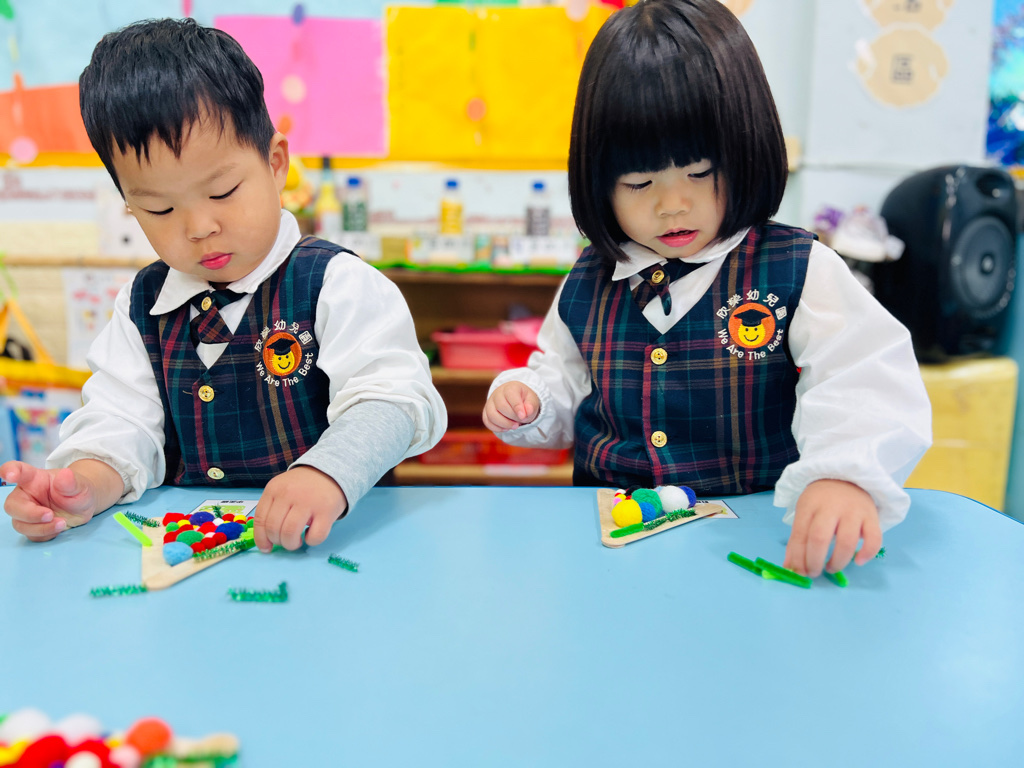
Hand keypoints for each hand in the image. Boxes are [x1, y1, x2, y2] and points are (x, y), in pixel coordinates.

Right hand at [0, 459, 121, 541]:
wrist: (83, 507)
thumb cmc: (77, 491)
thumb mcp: (80, 485)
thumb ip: (71, 482)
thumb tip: (65, 474)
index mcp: (34, 478)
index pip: (18, 470)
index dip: (10, 471)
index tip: (9, 475)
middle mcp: (26, 495)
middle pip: (12, 506)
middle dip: (29, 514)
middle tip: (50, 515)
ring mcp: (27, 512)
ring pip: (20, 524)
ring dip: (40, 528)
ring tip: (62, 523)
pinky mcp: (32, 527)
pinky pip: (32, 535)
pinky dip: (45, 534)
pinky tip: (59, 528)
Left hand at [253, 466, 347, 551]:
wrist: (330, 472)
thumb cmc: (302, 486)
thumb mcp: (281, 489)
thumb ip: (272, 508)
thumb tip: (266, 539)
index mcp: (274, 489)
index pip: (260, 520)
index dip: (261, 539)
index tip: (266, 548)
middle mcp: (289, 494)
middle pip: (274, 529)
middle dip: (278, 542)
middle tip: (286, 540)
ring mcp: (308, 502)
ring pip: (290, 534)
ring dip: (291, 544)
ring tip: (297, 541)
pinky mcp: (326, 511)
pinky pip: (314, 536)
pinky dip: (311, 541)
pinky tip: (311, 533)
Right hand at [482, 382, 540, 432]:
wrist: (516, 400)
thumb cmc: (524, 400)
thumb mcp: (532, 400)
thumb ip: (531, 406)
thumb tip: (527, 412)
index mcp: (510, 387)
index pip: (510, 395)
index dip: (517, 407)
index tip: (523, 416)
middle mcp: (497, 394)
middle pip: (501, 406)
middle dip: (512, 417)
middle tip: (521, 421)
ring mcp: (490, 403)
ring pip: (491, 415)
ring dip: (504, 424)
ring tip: (515, 426)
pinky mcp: (486, 413)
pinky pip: (487, 422)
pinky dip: (497, 428)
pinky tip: (507, 428)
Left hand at [784, 479, 881, 577]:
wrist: (847, 477)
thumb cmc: (822, 501)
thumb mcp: (805, 513)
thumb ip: (797, 539)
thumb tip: (790, 567)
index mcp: (809, 505)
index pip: (800, 535)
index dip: (798, 558)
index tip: (799, 573)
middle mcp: (831, 507)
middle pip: (820, 538)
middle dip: (814, 561)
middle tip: (814, 573)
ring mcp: (853, 511)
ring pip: (846, 541)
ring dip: (838, 561)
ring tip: (831, 568)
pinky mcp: (872, 516)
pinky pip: (874, 538)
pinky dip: (867, 553)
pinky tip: (858, 561)